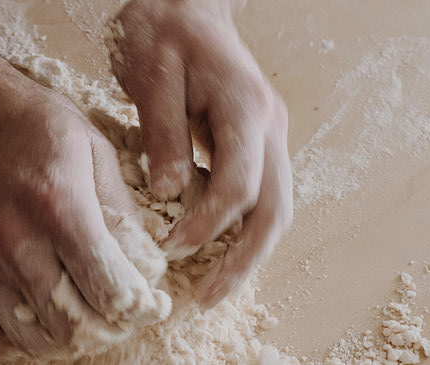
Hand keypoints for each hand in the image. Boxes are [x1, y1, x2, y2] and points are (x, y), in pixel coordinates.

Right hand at [0, 73, 169, 356]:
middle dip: (109, 327)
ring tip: (83, 315)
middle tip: (121, 312)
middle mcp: (18, 244)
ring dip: (69, 337)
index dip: (140, 308)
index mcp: (59, 208)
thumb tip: (144, 260)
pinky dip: (22, 341)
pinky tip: (39, 317)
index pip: (109, 289)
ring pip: (36, 340)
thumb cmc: (28, 122)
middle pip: (75, 324)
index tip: (151, 305)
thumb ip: (120, 208)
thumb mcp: (92, 146)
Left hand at [108, 0, 292, 308]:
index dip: (207, 225)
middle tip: (208, 297)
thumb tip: (173, 193)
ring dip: (251, 253)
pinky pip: (263, 195)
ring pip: (277, 208)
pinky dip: (246, 231)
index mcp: (244, 107)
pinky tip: (221, 253)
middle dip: (244, 260)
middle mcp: (269, 125)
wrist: (188, 4)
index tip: (171, 248)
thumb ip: (163, 133)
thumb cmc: (165, 30)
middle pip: (275, 209)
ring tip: (217, 288)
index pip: (238, 184)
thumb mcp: (152, 75)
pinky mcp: (258, 141)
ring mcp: (270, 134)